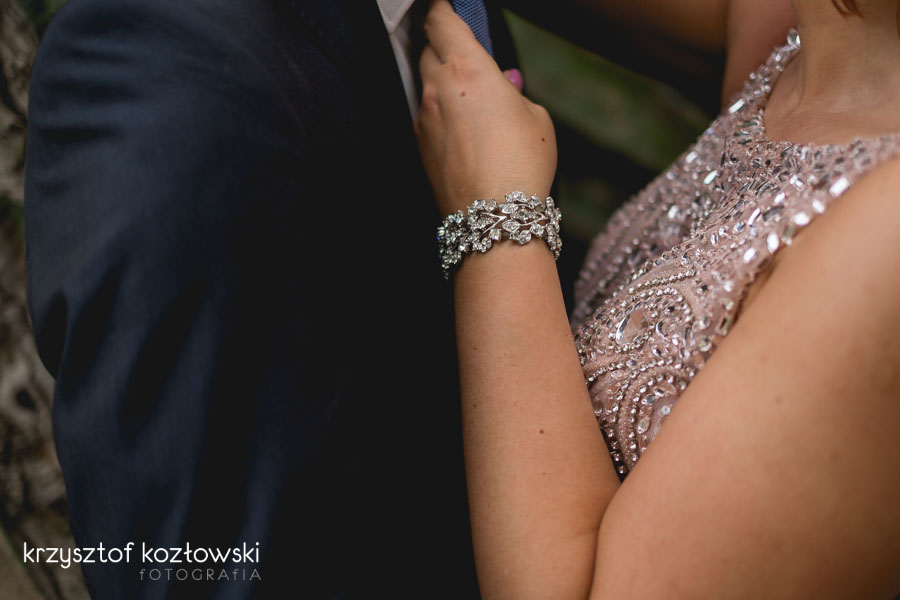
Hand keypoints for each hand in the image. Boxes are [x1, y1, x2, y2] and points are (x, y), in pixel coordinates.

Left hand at [415, 0, 556, 216]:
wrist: (493, 219)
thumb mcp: (536, 118)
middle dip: (442, 44)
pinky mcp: (419, 146)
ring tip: (471, 97)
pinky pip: (427, 116)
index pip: (439, 21)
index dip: (441, 8)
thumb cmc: (521, 164)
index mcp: (467, 68)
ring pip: (426, 85)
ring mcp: (423, 119)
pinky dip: (441, 112)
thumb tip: (503, 85)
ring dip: (443, 82)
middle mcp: (437, 89)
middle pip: (428, 50)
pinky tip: (465, 129)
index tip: (445, 4)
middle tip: (463, 50)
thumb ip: (514, 93)